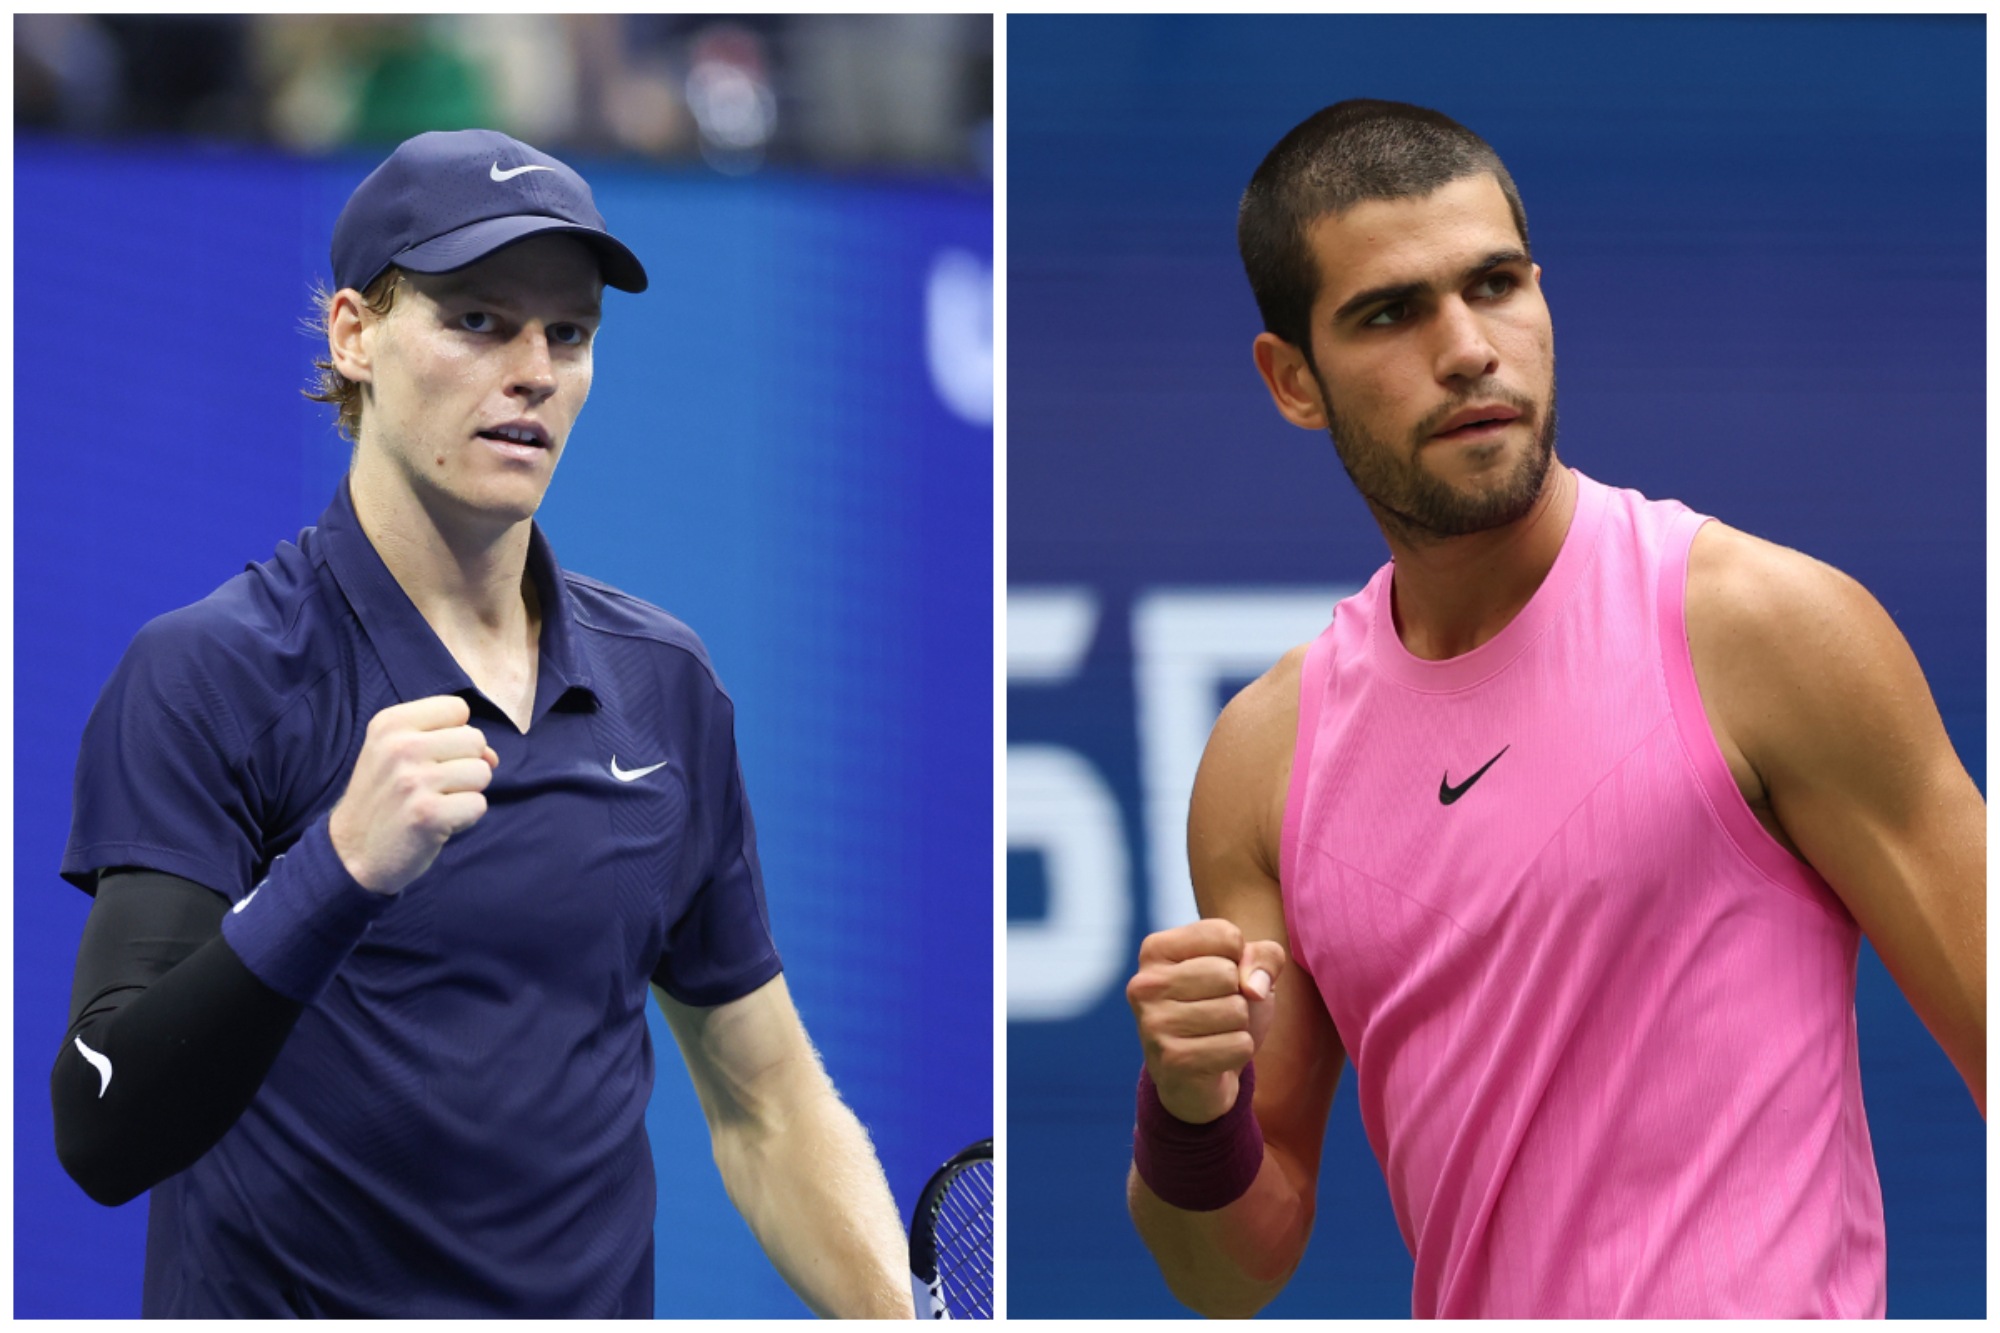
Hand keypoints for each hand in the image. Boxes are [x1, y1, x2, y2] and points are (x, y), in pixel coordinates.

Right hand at [328, 695, 497, 894]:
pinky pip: (479, 805)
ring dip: (466, 793)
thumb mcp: (397, 754)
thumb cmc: (384, 798)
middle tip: (433, 787)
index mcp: (390, 723)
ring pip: (482, 772)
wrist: (350, 853)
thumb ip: (446, 740)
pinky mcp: (428, 814)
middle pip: (476, 739)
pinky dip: (465, 818)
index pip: (457, 708)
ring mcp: (413, 780)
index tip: (431, 758)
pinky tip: (438, 823)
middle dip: (465, 765)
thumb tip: (492, 756)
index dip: (455, 735)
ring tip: (435, 803)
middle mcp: (400, 747)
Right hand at [1127, 918, 1285, 1124]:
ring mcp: (1154, 1023)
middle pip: (1227, 973)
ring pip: (1235, 1010)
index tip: (1219, 978)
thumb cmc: (1220, 1008)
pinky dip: (1239, 1052)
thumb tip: (1253, 988)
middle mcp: (1145, 983)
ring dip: (1238, 1025)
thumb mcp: (1247, 969)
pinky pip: (1238, 1045)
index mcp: (1155, 949)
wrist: (1198, 1076)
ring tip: (1214, 1033)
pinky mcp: (1172, 1060)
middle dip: (1237, 995)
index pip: (1225, 935)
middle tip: (1216, 1010)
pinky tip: (1215, 1056)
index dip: (1240, 959)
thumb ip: (1265, 955)